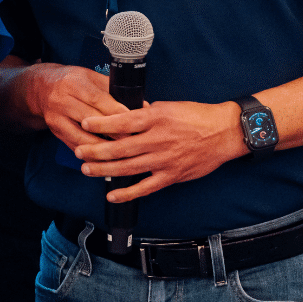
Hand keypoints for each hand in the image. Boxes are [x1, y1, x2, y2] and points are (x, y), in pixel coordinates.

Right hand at [17, 63, 127, 151]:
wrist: (42, 88)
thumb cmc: (73, 81)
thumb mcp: (90, 77)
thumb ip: (112, 90)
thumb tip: (140, 105)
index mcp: (73, 84)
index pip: (98, 100)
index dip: (116, 112)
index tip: (133, 122)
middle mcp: (62, 101)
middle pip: (91, 120)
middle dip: (114, 132)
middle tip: (133, 140)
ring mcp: (57, 118)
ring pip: (83, 138)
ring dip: (103, 148)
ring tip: (122, 153)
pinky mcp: (56, 132)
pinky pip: (76, 146)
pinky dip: (92, 154)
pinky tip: (106, 158)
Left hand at [74, 99, 244, 200]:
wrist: (223, 132)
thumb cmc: (196, 116)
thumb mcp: (168, 107)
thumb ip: (145, 114)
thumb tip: (123, 115)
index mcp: (155, 118)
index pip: (122, 120)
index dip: (101, 123)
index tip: (85, 123)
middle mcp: (157, 139)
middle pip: (120, 147)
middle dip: (96, 150)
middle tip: (79, 151)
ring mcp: (164, 160)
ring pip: (128, 168)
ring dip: (105, 170)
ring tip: (87, 169)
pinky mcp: (171, 176)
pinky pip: (146, 187)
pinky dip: (128, 192)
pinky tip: (112, 194)